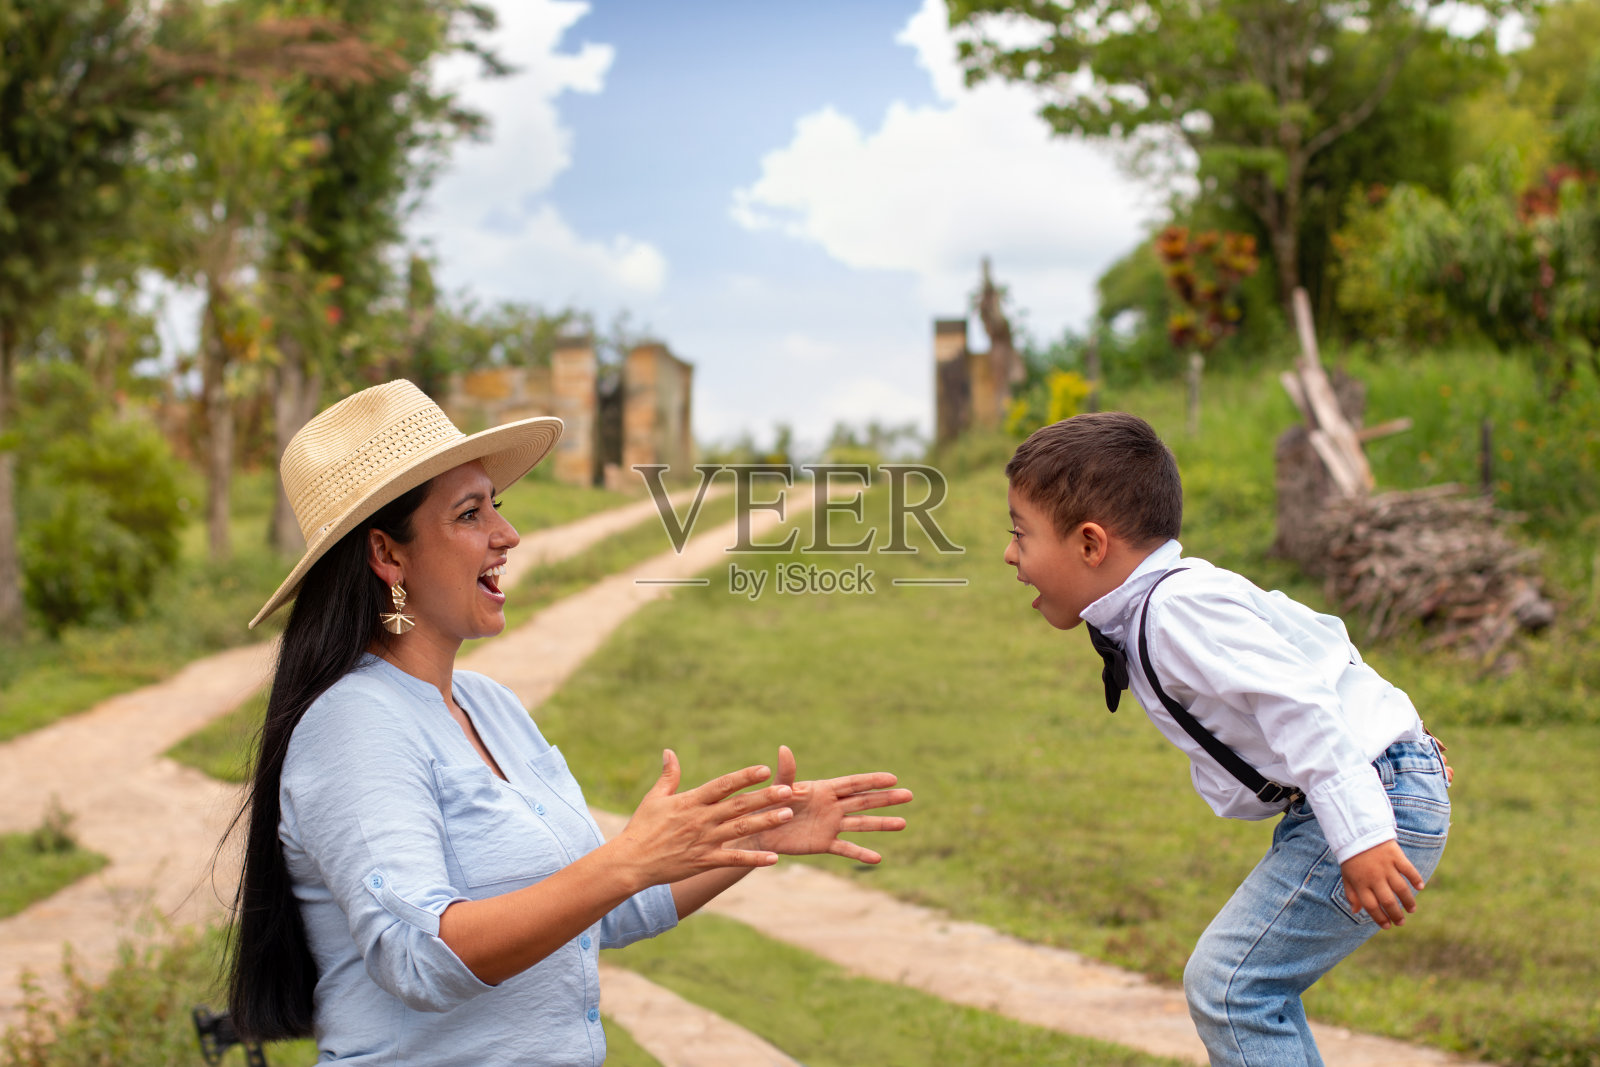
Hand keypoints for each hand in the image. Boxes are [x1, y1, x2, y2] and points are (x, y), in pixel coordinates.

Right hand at [612, 750, 794, 886]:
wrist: (631, 862)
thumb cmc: (642, 828)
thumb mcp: (654, 798)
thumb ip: (668, 776)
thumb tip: (669, 751)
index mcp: (691, 801)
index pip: (722, 785)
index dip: (744, 777)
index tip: (765, 770)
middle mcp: (701, 819)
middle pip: (738, 805)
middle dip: (765, 797)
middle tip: (788, 791)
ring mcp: (704, 841)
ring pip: (741, 829)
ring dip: (765, 822)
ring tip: (787, 815)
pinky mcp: (704, 861)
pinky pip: (733, 859)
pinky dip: (753, 859)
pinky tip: (772, 858)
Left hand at [745, 745, 911, 863]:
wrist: (759, 829)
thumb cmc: (767, 804)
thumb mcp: (779, 789)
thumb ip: (786, 772)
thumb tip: (784, 748)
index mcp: (823, 790)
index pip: (853, 784)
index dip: (872, 781)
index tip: (893, 778)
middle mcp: (832, 806)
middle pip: (863, 801)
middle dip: (886, 799)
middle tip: (909, 795)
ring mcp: (830, 825)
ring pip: (861, 823)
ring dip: (881, 823)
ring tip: (902, 823)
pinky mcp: (824, 843)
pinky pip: (846, 848)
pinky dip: (861, 853)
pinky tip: (878, 858)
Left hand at [1340, 839, 1424, 928]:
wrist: (1357, 831)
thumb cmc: (1352, 857)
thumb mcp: (1346, 875)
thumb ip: (1351, 893)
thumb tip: (1356, 911)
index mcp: (1360, 883)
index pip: (1371, 906)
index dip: (1380, 918)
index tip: (1387, 926)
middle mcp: (1374, 877)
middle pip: (1388, 901)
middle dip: (1396, 915)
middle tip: (1401, 922)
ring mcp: (1386, 867)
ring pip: (1401, 889)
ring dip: (1408, 901)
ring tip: (1411, 910)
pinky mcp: (1395, 856)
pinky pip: (1409, 870)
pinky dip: (1416, 879)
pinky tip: (1420, 887)